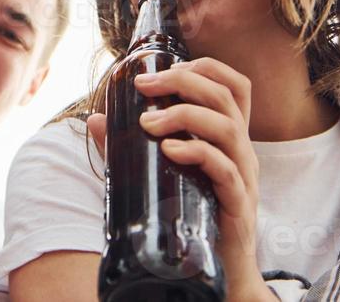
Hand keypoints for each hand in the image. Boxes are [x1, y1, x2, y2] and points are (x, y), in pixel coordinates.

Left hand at [129, 59, 267, 297]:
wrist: (216, 272)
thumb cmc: (189, 215)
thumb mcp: (161, 172)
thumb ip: (129, 147)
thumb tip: (95, 120)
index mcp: (229, 138)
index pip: (235, 86)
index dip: (206, 67)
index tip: (165, 69)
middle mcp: (242, 151)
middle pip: (227, 97)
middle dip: (183, 81)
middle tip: (145, 86)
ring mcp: (244, 177)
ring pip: (228, 128)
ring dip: (185, 115)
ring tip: (149, 123)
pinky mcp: (238, 205)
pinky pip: (226, 171)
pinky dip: (198, 153)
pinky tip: (170, 151)